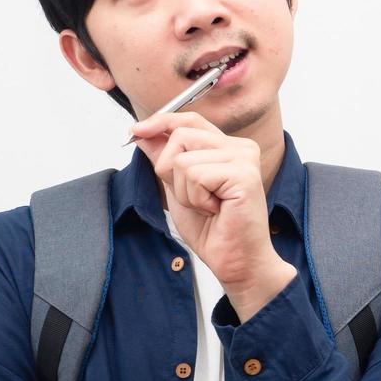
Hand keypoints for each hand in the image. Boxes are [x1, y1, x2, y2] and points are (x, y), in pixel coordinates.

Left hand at [128, 112, 292, 316]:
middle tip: (195, 198)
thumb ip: (165, 159)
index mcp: (230, 148)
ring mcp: (245, 159)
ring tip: (208, 206)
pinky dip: (196, 199)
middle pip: (181, 135)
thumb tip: (143, 133)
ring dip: (185, 191)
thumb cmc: (214, 230)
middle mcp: (241, 148)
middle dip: (171, 171)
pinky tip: (216, 210)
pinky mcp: (244, 175)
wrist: (235, 261)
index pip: (190, 120)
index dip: (160, 122)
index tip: (136, 132)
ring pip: (184, 159)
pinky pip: (195, 175)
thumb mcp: (179, 189)